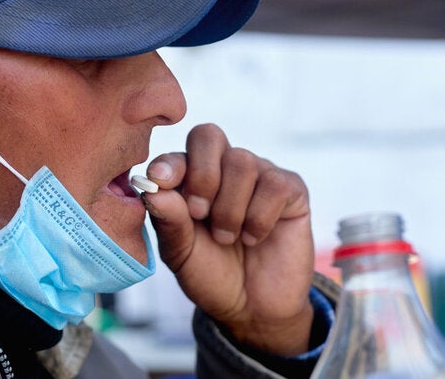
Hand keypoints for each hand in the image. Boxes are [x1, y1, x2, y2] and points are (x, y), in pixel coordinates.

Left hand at [143, 124, 314, 355]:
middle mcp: (223, 168)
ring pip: (242, 162)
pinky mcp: (291, 190)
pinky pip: (274, 184)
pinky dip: (260, 217)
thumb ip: (168, 220)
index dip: (170, 164)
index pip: (179, 151)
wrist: (252, 308)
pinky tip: (254, 237)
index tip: (162, 182)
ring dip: (229, 208)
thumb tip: (154, 188)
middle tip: (199, 214)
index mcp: (190, 178)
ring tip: (227, 238)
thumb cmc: (211, 273)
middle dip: (202, 175)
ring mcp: (258, 175)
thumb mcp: (180, 253)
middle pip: (209, 136)